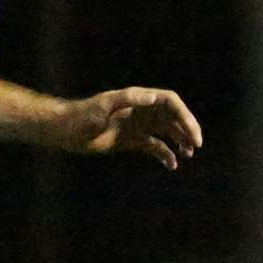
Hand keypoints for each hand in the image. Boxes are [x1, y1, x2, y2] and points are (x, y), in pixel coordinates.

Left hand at [67, 86, 202, 169]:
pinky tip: (172, 165)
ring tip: (188, 154)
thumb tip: (154, 98)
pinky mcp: (133, 141)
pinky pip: (155, 147)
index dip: (185, 116)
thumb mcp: (104, 105)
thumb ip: (128, 99)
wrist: (66, 131)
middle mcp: (143, 111)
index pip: (171, 102)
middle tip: (197, 146)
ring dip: (180, 142)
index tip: (192, 133)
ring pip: (168, 132)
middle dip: (188, 130)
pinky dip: (166, 155)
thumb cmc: (83, 115)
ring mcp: (139, 126)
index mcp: (140, 100)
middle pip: (174, 117)